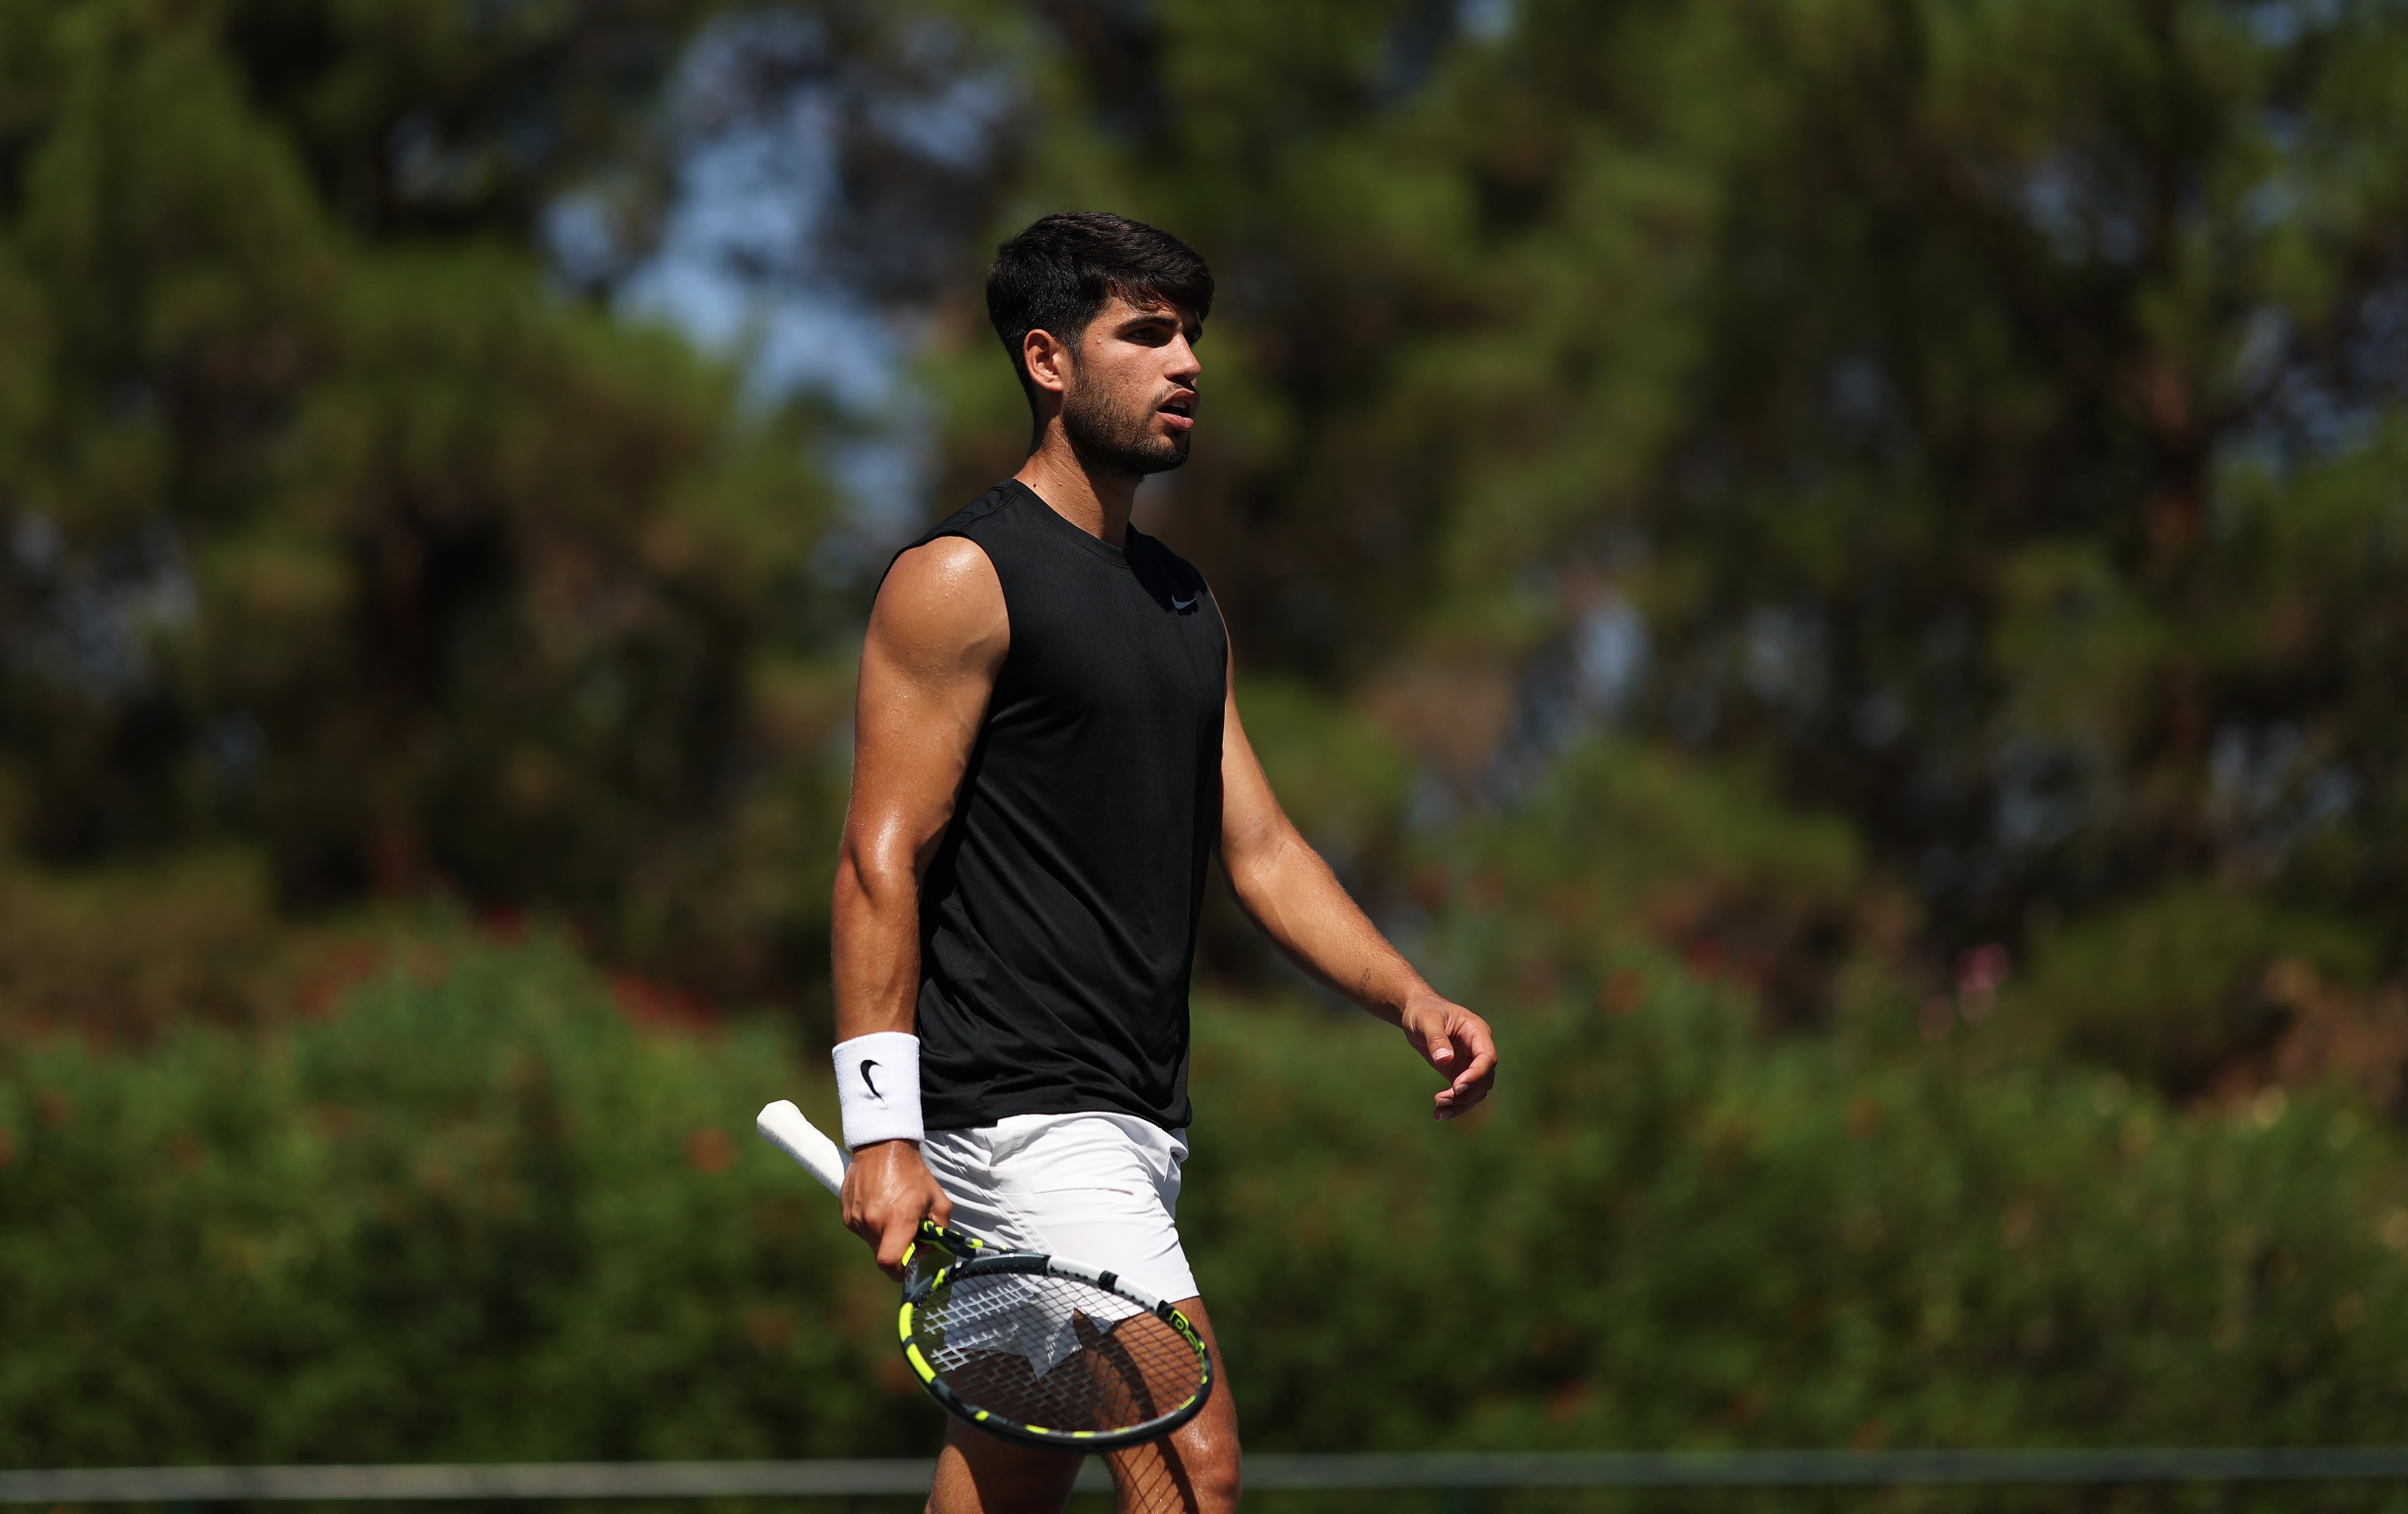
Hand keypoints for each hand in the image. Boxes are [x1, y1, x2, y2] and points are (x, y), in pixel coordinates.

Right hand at [841, 1139, 951, 1278]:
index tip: (909, 1263)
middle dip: (897, 1250)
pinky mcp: (845, 1214)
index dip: (900, 1271)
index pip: (890, 1262)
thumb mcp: (938, 1199)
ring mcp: (856, 1218)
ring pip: (872, 1243)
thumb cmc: (912, 1173)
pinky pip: (861, 1230)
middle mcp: (873, 1221)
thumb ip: (940, 1229)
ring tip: (892, 1213)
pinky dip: (872, 1226)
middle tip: (907, 1231)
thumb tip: (931, 1248)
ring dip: (884, 1236)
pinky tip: (880, 1206)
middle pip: (883, 1254)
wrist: (882, 1147)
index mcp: (897, 1219)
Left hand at [1400, 994, 1497, 1120]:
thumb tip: (1445, 1060)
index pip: (1487, 1057)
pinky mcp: (1460, 1073)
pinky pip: (1464, 1093)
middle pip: (1485, 1078)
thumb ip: (1436, 1038)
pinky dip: (1455, 1105)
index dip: (1476, 1074)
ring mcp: (1471, 1062)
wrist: (1416, 1012)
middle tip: (1441, 1100)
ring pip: (1477, 1091)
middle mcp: (1479, 1049)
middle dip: (1466, 1093)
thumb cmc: (1423, 1011)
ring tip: (1439, 1111)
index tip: (1457, 1086)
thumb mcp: (1426, 1020)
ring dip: (1461, 1104)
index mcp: (1477, 1031)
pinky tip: (1439, 1114)